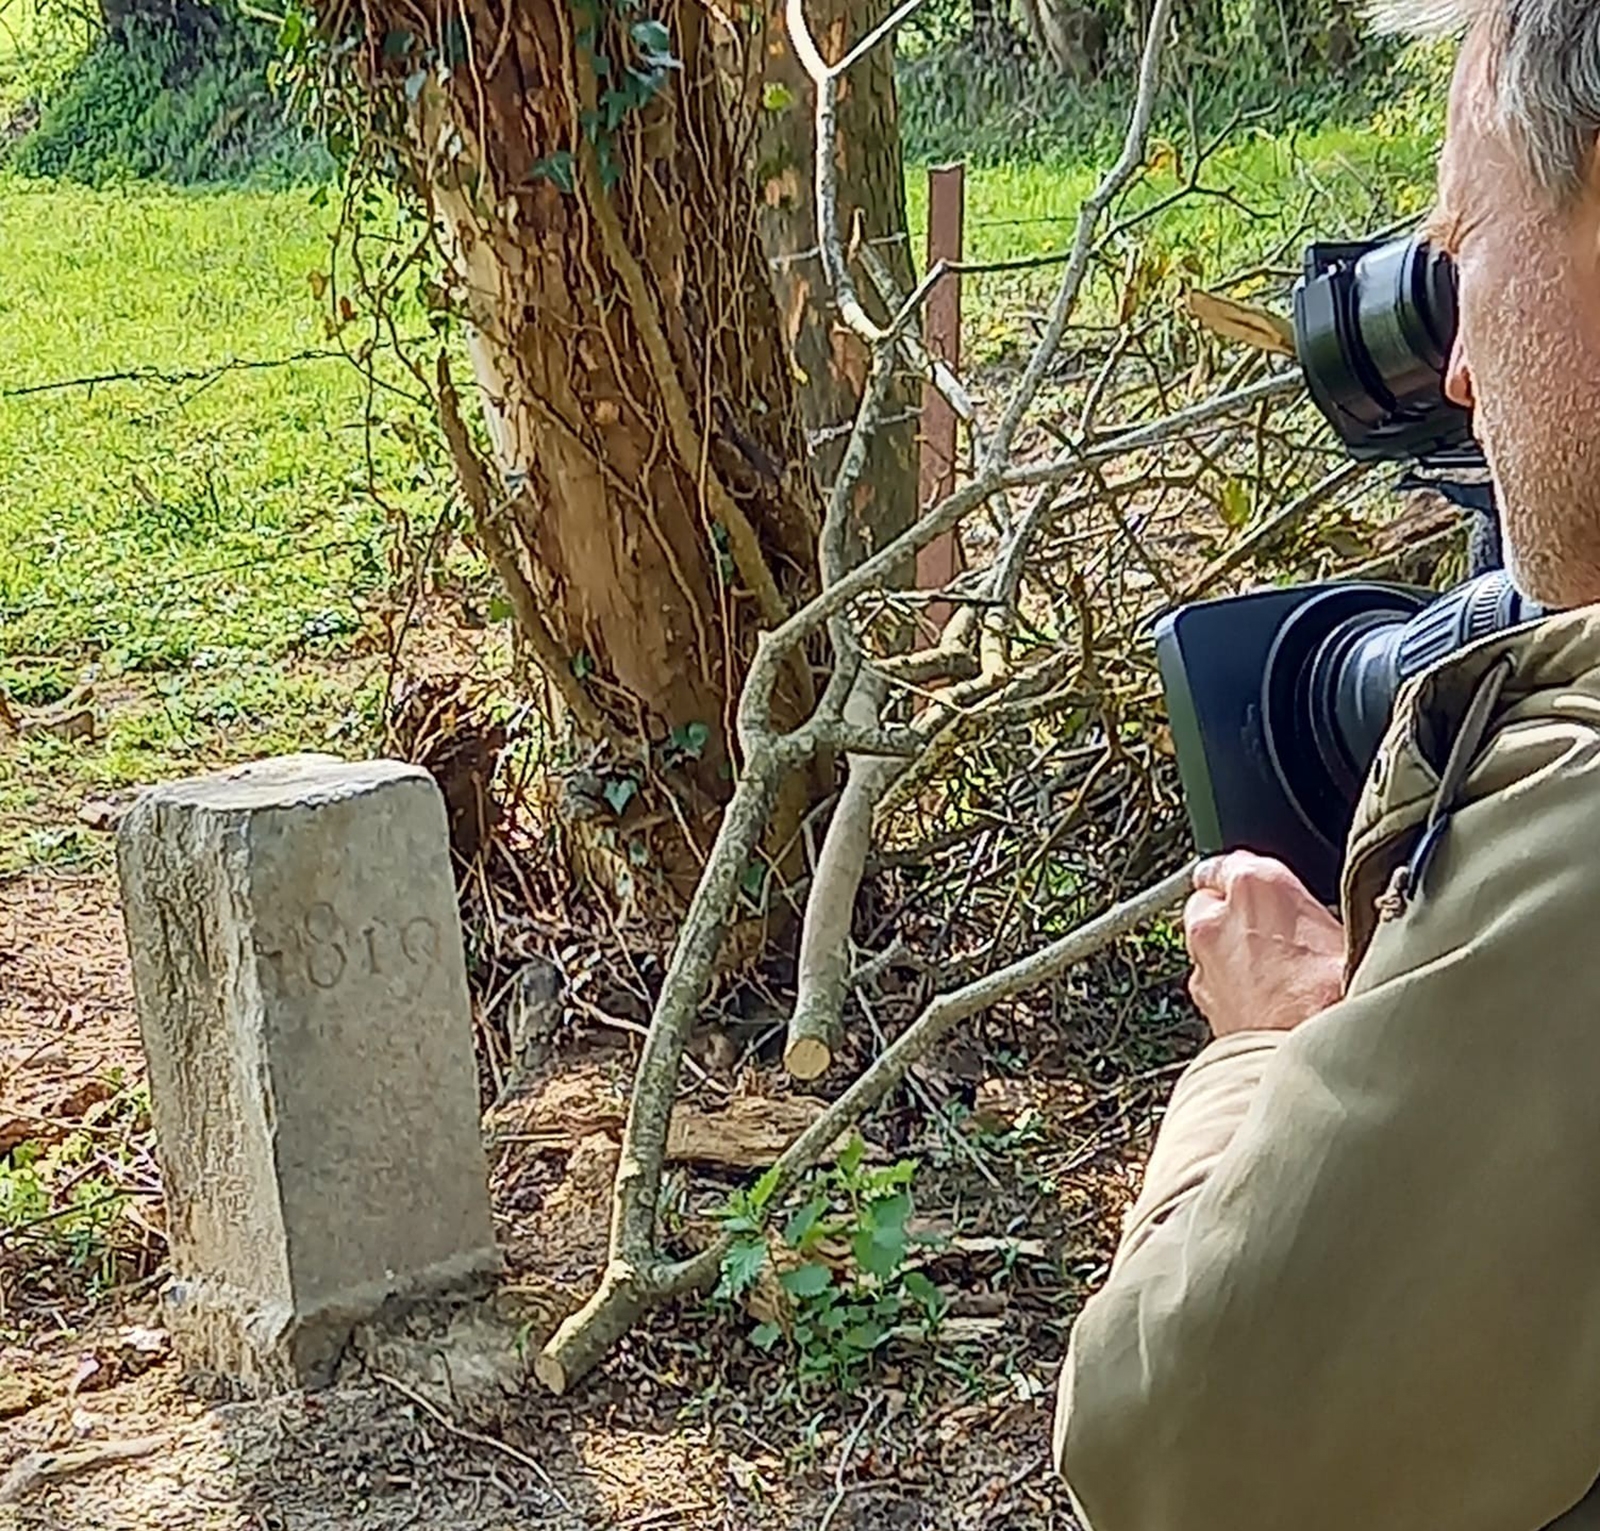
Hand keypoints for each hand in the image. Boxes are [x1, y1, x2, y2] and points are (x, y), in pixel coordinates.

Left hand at [1184, 851, 1345, 1037]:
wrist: (1305, 1056)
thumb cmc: (1335, 998)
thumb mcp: (1350, 933)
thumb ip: (1318, 911)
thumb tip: (1333, 912)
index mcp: (1255, 884)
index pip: (1234, 860)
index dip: (1252, 878)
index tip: (1266, 890)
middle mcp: (1216, 916)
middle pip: (1212, 899)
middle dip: (1234, 912)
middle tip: (1274, 931)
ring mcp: (1204, 959)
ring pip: (1208, 940)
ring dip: (1229, 949)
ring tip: (1274, 971)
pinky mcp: (1202, 998)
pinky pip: (1212, 978)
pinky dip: (1228, 982)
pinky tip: (1264, 997)